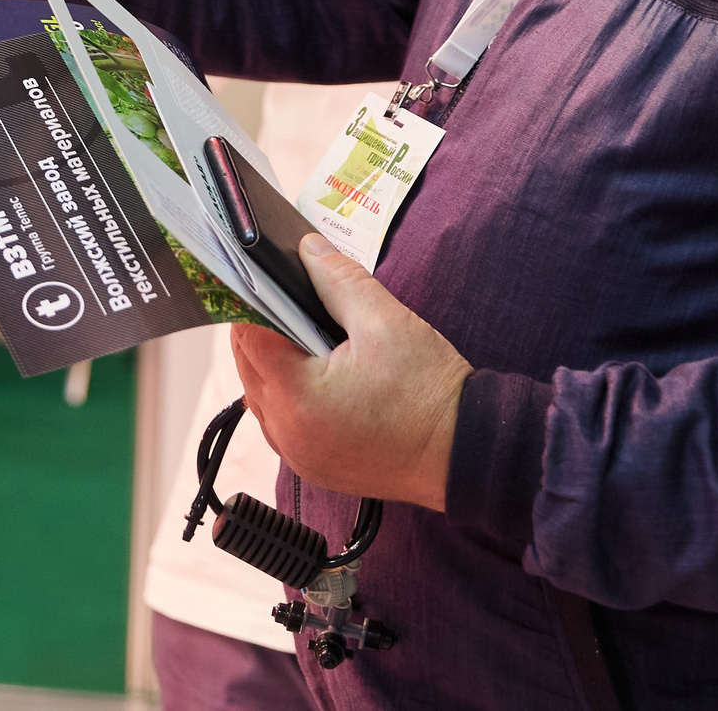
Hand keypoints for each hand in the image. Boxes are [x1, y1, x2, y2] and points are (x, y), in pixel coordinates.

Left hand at [229, 235, 471, 510]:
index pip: (248, 336)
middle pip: (249, 366)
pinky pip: (282, 423)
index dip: (255, 300)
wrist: (469, 453)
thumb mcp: (385, 321)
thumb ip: (338, 279)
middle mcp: (288, 435)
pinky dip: (289, 395)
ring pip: (261, 396)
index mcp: (297, 399)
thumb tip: (306, 249)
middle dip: (264, 329)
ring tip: (308, 336)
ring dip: (274, 363)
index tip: (268, 278)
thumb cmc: (430, 391)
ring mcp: (300, 458)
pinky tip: (316, 374)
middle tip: (293, 302)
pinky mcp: (316, 468)